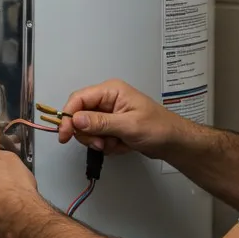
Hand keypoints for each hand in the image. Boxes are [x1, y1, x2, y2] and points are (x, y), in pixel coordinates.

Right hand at [56, 78, 181, 157]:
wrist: (173, 142)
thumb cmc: (157, 128)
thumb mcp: (128, 126)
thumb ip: (100, 123)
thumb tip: (76, 120)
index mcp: (110, 91)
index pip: (78, 99)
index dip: (68, 117)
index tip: (65, 136)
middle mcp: (106, 100)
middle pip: (80, 116)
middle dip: (88, 134)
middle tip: (101, 144)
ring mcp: (109, 114)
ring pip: (87, 129)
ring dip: (99, 141)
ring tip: (117, 144)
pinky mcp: (111, 127)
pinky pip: (98, 137)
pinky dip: (107, 145)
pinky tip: (122, 146)